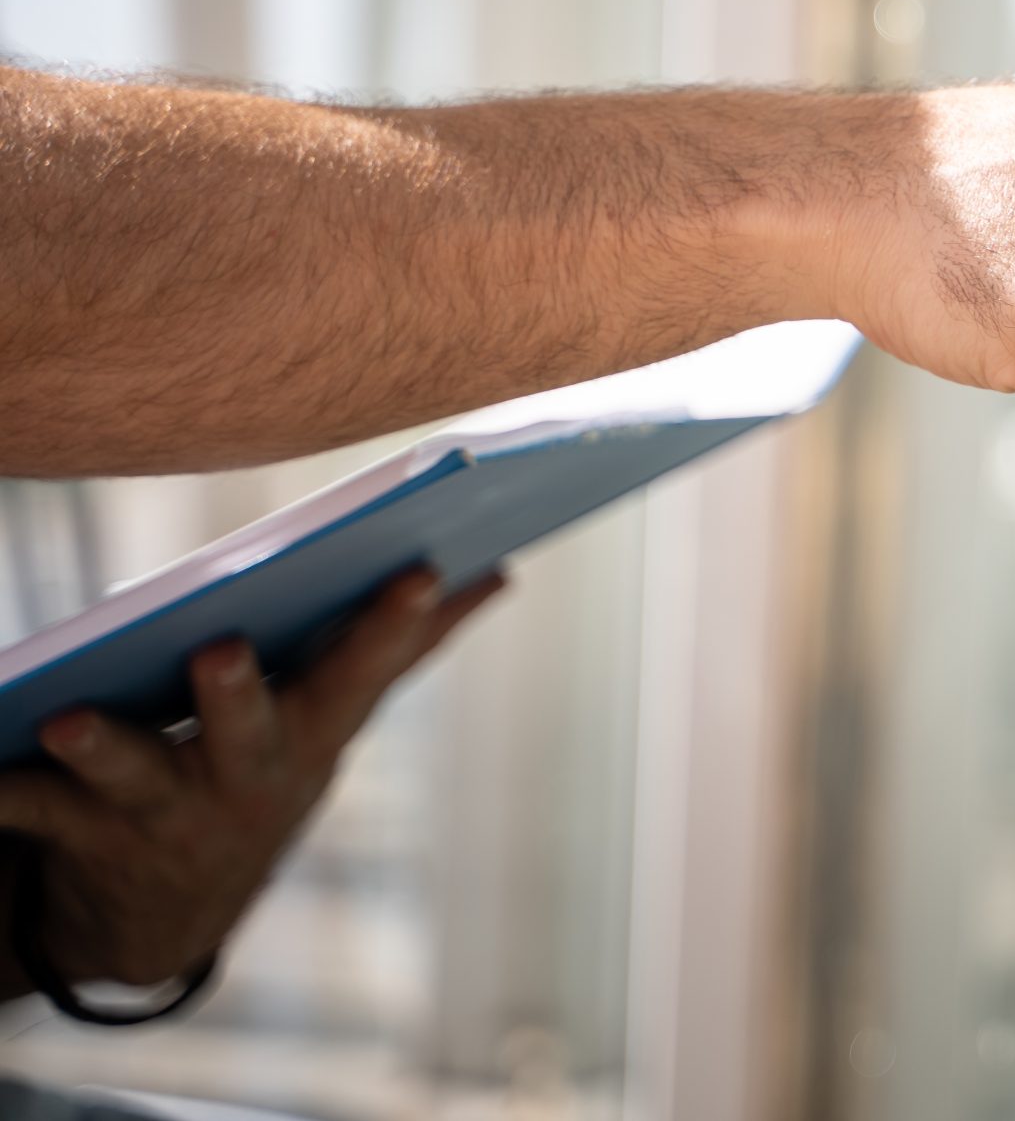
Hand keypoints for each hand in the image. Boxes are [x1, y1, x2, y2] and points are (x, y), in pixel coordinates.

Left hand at [0, 568, 502, 989]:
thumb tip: (498, 573)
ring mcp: (164, 811)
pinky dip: (2, 787)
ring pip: (131, 777)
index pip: (364, 670)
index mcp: (313, 733)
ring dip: (103, 749)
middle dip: (237, 697)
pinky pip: (27, 805)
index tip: (417, 569)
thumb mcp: (337, 718)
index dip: (393, 624)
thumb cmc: (262, 770)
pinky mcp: (78, 830)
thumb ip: (407, 645)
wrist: (169, 912)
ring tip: (71, 719)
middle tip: (224, 650)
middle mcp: (245, 777)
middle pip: (245, 732)